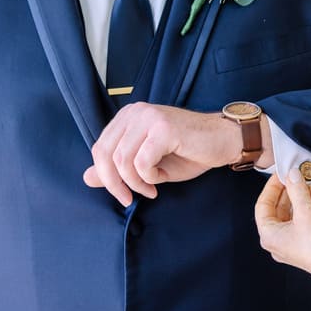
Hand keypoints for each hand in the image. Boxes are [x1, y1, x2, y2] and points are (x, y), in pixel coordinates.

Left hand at [83, 103, 237, 204]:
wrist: (224, 142)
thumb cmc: (190, 152)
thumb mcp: (148, 165)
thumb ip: (118, 169)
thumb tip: (86, 177)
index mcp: (128, 117)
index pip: (99, 148)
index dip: (105, 176)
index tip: (123, 194)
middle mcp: (135, 112)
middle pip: (104, 153)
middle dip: (114, 183)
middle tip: (130, 198)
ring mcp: (149, 117)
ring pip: (122, 160)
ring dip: (135, 182)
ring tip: (152, 188)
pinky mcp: (163, 128)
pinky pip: (141, 162)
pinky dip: (149, 177)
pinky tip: (162, 178)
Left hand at [255, 169, 310, 277]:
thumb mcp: (306, 212)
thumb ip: (296, 190)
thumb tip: (291, 175)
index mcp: (269, 236)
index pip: (262, 205)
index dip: (271, 187)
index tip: (280, 174)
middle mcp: (277, 241)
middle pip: (275, 208)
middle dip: (287, 190)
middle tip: (294, 175)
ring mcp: (291, 243)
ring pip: (289, 213)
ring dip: (297, 196)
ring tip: (306, 182)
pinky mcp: (305, 242)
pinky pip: (300, 220)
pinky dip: (305, 206)